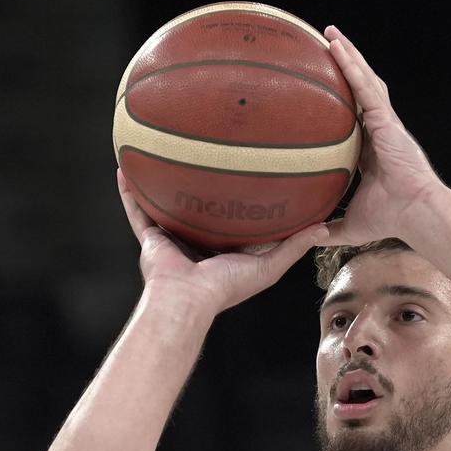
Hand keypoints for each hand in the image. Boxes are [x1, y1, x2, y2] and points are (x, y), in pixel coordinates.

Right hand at [117, 169, 326, 315]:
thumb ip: (293, 246)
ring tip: (160, 152)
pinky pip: (136, 210)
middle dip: (199, 184)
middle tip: (205, 151)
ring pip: (163, 203)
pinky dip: (128, 192)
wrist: (187, 300)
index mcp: (220, 248)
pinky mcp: (149, 239)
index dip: (237, 197)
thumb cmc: (226, 288)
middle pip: (196, 206)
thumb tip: (325, 228)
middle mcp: (194, 241)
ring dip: (159, 182)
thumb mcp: (268, 265)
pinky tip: (124, 167)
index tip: (247, 170)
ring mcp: (170, 238)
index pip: (231, 218)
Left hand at [311, 26, 445, 246]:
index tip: (323, 88)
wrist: (415, 214)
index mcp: (371, 149)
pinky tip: (338, 49)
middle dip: (345, 66)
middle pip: (360, 89)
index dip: (340, 99)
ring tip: (330, 34)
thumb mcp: (350, 225)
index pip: (352, 116)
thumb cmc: (390, 220)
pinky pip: (366, 88)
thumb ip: (327, 228)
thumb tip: (303, 239)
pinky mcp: (387, 120)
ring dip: (348, 55)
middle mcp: (378, 130)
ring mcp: (384, 122)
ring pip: (364, 80)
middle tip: (325, 45)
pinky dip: (352, 67)